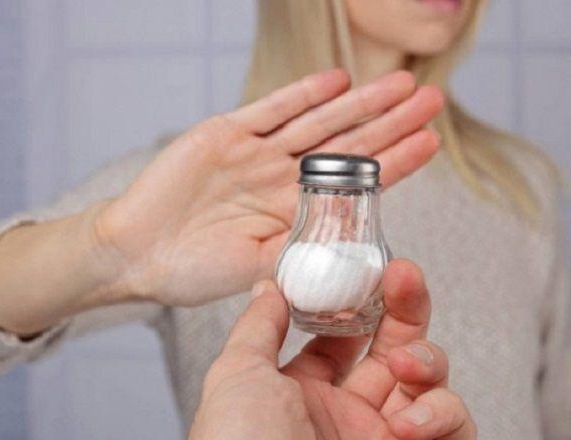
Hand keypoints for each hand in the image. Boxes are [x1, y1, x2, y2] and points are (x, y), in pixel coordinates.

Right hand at [94, 70, 442, 305]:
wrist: (136, 252)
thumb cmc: (196, 269)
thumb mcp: (259, 270)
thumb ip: (302, 254)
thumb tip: (355, 254)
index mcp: (298, 211)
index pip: (360, 182)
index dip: (397, 161)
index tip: (431, 142)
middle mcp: (285, 177)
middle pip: (350, 143)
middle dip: (393, 122)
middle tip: (433, 99)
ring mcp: (258, 152)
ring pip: (320, 122)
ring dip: (361, 103)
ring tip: (401, 84)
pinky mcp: (227, 133)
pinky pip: (271, 110)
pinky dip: (303, 95)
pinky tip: (338, 81)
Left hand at [189, 260, 476, 439]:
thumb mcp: (237, 378)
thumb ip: (259, 327)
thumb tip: (270, 287)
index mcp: (304, 395)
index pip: (345, 338)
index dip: (361, 303)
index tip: (369, 269)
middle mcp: (349, 416)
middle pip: (396, 347)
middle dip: (406, 307)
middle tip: (404, 276)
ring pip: (432, 382)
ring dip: (427, 360)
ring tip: (406, 365)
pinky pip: (457, 427)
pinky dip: (443, 413)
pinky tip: (410, 423)